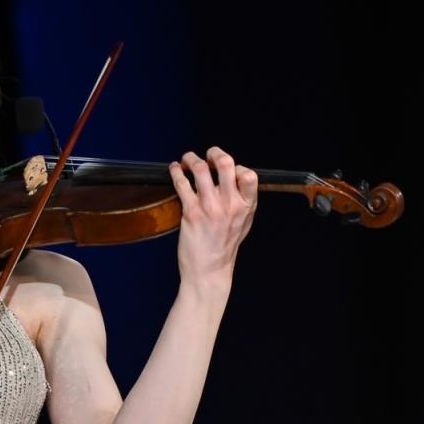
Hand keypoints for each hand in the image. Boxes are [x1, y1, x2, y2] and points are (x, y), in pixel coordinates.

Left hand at [169, 146, 257, 288]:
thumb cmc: (225, 247)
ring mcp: (210, 208)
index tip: (226, 170)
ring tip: (186, 160)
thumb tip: (236, 178)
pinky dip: (175, 171)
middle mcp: (230, 205)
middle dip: (214, 153)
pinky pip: (181, 183)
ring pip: (200, 168)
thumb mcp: (244, 223)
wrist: (209, 271)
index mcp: (246, 206)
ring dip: (190, 159)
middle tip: (207, 156)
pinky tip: (174, 170)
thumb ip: (242, 201)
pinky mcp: (191, 213)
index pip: (249, 174)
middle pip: (225, 163)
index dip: (236, 166)